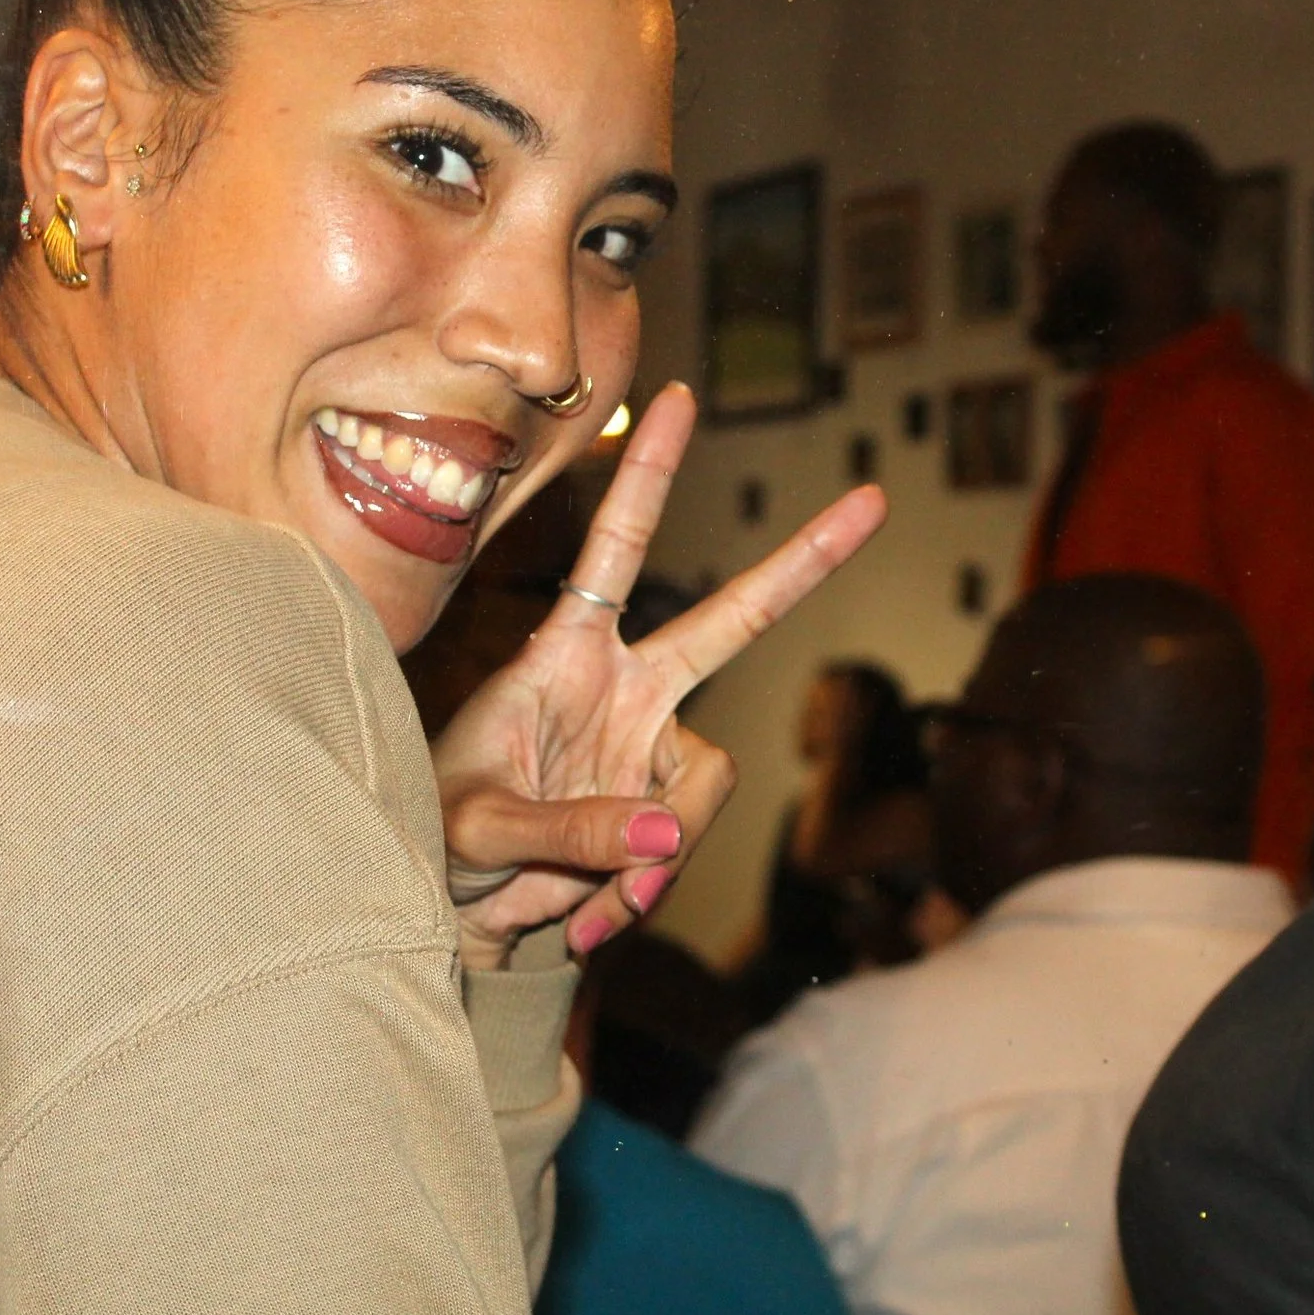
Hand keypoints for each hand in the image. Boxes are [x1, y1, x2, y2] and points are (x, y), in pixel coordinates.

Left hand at [434, 383, 886, 966]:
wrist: (452, 910)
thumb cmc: (441, 841)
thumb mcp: (479, 832)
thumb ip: (567, 830)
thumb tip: (661, 837)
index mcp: (568, 655)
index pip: (616, 549)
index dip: (648, 475)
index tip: (674, 395)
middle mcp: (627, 689)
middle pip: (733, 618)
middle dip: (804, 561)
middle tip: (872, 502)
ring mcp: (652, 750)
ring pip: (705, 785)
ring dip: (652, 854)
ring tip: (581, 902)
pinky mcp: (663, 811)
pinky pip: (683, 844)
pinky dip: (640, 890)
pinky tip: (589, 919)